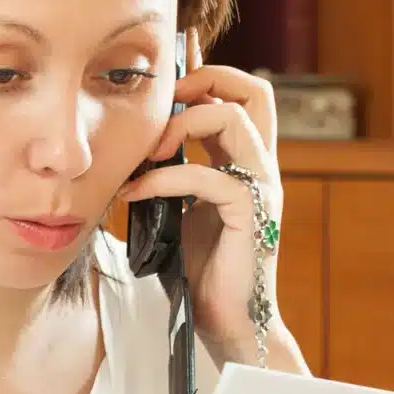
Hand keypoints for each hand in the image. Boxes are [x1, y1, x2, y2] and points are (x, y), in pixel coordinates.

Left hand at [120, 61, 284, 366]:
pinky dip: (165, 178)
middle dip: (205, 80)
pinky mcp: (250, 216)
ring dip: (180, 124)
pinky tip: (135, 193)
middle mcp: (259, 167)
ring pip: (233, 119)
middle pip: (255, 90)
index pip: (242, 94)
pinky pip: (209, 176)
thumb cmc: (199, 268)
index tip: (165, 71)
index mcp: (244, 162)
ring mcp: (260, 189)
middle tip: (162, 103)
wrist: (224, 322)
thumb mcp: (178, 207)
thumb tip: (133, 144)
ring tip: (145, 152)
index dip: (208, 72)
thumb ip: (170, 171)